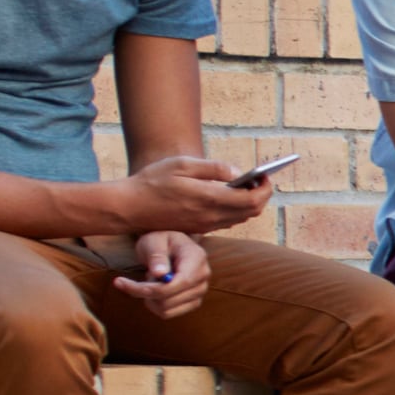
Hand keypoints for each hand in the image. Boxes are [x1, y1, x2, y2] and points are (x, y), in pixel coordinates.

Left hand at [112, 232, 213, 318]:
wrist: (172, 245)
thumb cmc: (161, 239)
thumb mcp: (154, 241)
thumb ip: (157, 256)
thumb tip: (160, 274)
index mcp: (197, 259)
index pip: (177, 283)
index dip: (150, 288)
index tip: (120, 281)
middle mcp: (203, 278)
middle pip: (168, 299)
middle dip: (144, 291)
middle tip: (140, 276)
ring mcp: (200, 292)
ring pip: (166, 309)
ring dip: (149, 297)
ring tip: (151, 279)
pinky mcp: (193, 302)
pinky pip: (168, 313)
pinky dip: (154, 304)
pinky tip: (155, 289)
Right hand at [113, 154, 273, 236]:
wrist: (129, 208)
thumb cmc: (152, 181)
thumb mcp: (182, 165)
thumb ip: (213, 168)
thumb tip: (238, 172)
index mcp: (210, 199)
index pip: (252, 200)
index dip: (264, 188)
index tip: (265, 175)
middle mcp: (211, 216)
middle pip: (251, 211)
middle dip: (261, 195)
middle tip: (259, 179)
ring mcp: (205, 225)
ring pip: (241, 218)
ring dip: (249, 203)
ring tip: (245, 185)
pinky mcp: (198, 229)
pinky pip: (227, 222)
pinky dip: (235, 210)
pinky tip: (228, 196)